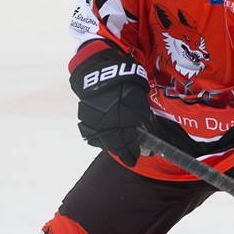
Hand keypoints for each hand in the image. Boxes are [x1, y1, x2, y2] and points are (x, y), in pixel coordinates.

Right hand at [69, 46, 151, 165]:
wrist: (101, 73)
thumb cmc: (126, 84)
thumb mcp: (140, 100)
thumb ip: (143, 116)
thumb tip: (147, 127)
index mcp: (127, 120)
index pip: (132, 142)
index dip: (135, 150)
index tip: (141, 155)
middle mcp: (111, 125)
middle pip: (118, 145)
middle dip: (125, 154)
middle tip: (130, 160)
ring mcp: (97, 123)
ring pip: (105, 142)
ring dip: (113, 148)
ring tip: (118, 152)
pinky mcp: (86, 120)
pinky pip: (92, 134)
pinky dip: (99, 139)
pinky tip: (104, 141)